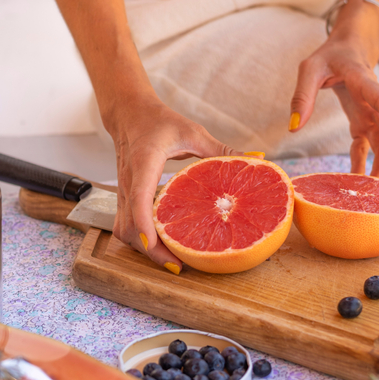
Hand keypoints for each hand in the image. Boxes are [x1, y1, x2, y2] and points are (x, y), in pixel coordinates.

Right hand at [103, 95, 242, 272]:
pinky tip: (161, 246)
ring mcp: (123, 192)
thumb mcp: (192, 132)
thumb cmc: (159, 121)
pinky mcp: (123, 198)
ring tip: (172, 260)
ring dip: (143, 249)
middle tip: (178, 265)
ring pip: (124, 230)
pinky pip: (125, 226)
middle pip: (130, 226)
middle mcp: (129, 182)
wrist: (128, 114)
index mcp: (144, 163)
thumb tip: (256, 160)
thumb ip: (222, 149)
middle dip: (150, 250)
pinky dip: (140, 241)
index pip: (139, 198)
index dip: (145, 224)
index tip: (156, 245)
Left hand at [289, 5, 378, 178]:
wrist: (349, 47)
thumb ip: (302, 95)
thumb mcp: (309, 68)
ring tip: (378, 189)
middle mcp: (372, 99)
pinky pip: (365, 145)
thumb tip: (294, 127)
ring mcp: (370, 112)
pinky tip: (357, 181)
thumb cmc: (330, 55)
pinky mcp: (362, 121)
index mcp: (362, 81)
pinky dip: (363, 163)